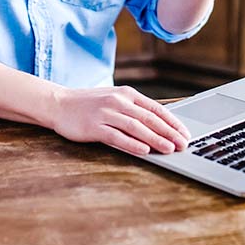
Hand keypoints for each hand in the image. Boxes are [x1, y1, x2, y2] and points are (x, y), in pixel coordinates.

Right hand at [50, 85, 190, 155]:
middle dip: (169, 132)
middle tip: (183, 144)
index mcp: (126, 93)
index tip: (185, 133)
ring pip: (136, 127)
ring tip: (169, 149)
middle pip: (149, 118)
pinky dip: (132, 144)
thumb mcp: (114, 100)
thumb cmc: (89, 105)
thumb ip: (134, 110)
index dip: (172, 122)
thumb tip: (159, 125)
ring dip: (155, 139)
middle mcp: (118, 101)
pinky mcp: (94, 127)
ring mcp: (106, 113)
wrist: (59, 103)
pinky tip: (144, 150)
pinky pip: (116, 136)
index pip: (156, 108)